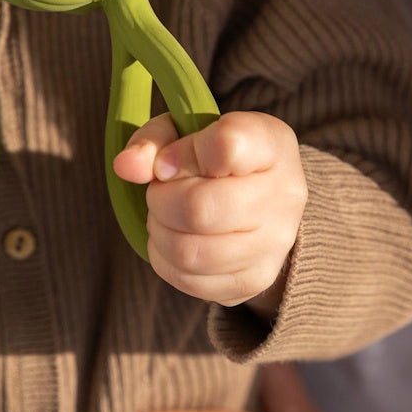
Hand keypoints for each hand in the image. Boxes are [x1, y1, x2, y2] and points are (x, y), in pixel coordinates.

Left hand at [113, 111, 306, 312]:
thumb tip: (127, 166)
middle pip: (201, 208)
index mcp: (270, 143)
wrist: (255, 201)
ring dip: (160, 230)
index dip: (181, 153)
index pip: (227, 145)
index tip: (167, 160)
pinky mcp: (254, 280)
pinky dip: (165, 259)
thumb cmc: (210, 155)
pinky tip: (173, 238)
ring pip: (191, 251)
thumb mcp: (182, 131)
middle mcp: (284, 195)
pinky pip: (189, 279)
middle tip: (160, 190)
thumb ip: (153, 140)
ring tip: (165, 214)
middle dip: (161, 199)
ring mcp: (274, 244)